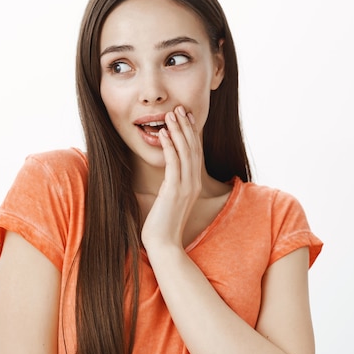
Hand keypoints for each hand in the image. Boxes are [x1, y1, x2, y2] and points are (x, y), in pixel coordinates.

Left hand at [141, 105, 202, 248]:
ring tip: (171, 114)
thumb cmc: (161, 224)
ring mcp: (186, 187)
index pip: (195, 152)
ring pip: (185, 152)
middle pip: (193, 148)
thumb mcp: (167, 200)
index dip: (191, 133)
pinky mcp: (175, 190)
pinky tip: (163, 133)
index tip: (186, 117)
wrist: (164, 245)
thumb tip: (158, 175)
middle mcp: (194, 183)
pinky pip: (174, 163)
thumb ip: (167, 186)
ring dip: (178, 131)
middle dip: (186, 126)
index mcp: (194, 184)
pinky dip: (169, 145)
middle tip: (180, 108)